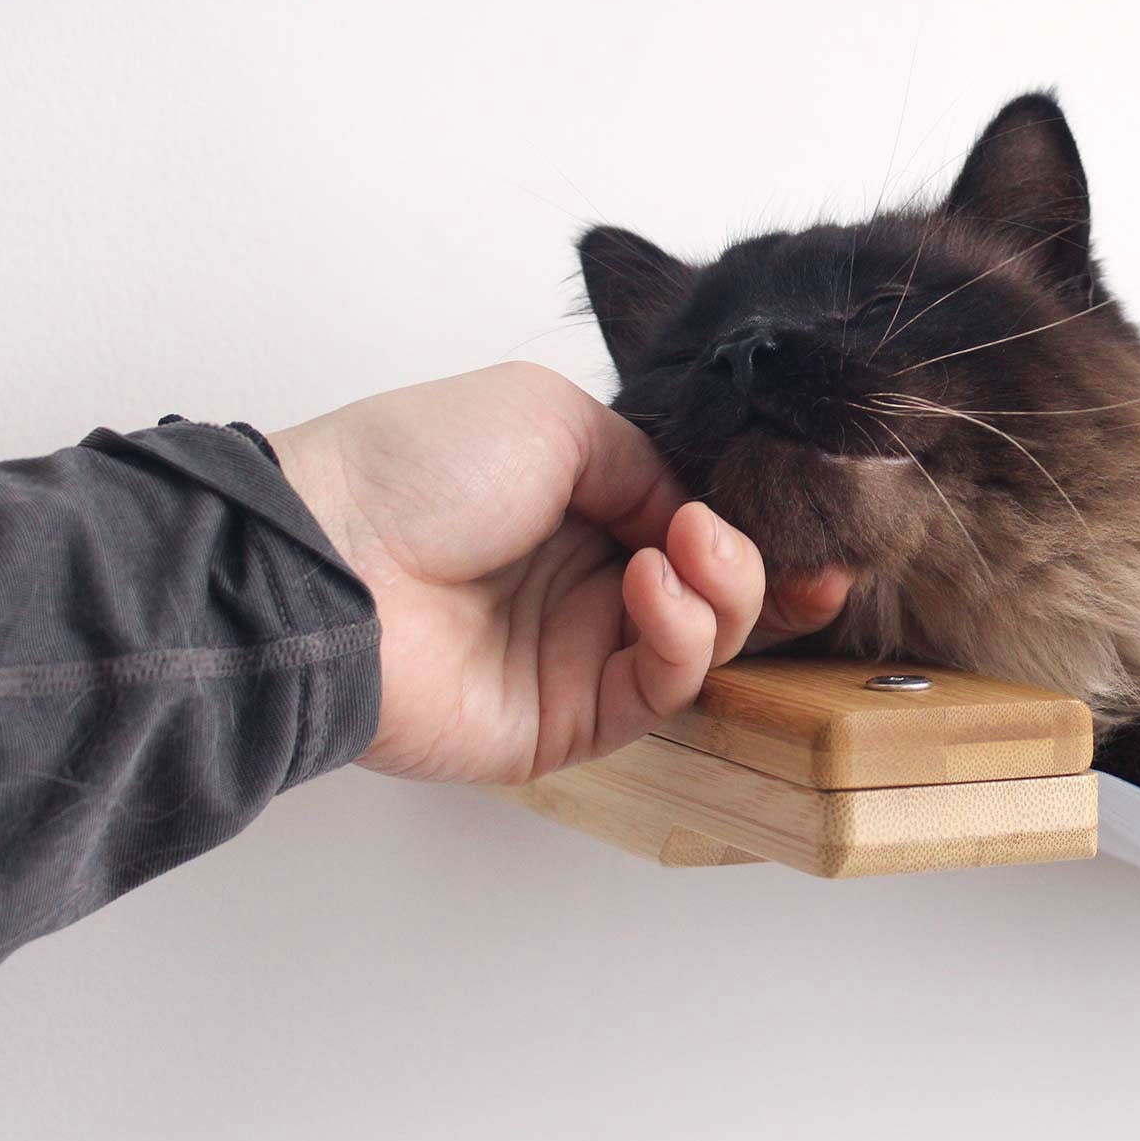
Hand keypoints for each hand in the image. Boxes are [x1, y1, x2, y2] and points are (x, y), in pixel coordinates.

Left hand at [270, 362, 850, 784]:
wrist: (329, 556)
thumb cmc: (419, 467)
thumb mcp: (552, 416)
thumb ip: (648, 463)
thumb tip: (694, 516)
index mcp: (583, 509)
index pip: (699, 528)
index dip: (756, 525)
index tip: (810, 513)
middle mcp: (589, 585)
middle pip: (720, 594)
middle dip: (754, 564)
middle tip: (727, 534)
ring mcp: (581, 657)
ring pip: (705, 645)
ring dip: (723, 594)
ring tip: (685, 552)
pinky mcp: (570, 724)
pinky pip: (659, 693)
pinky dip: (679, 639)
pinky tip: (648, 588)